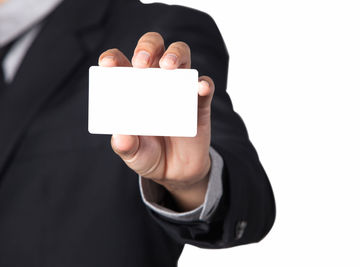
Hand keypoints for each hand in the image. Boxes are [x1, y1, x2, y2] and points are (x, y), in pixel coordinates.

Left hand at [98, 32, 214, 211]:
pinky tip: (199, 88)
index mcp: (131, 88)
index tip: (108, 64)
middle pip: (153, 48)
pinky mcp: (199, 102)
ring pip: (181, 56)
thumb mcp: (133, 154)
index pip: (120, 62)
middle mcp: (155, 81)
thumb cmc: (148, 154)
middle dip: (147, 47)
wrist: (176, 172)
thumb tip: (121, 137)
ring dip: (175, 54)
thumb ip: (126, 146)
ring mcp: (179, 88)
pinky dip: (203, 84)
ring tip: (168, 66)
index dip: (112, 58)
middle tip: (141, 64)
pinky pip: (205, 85)